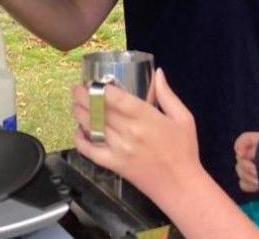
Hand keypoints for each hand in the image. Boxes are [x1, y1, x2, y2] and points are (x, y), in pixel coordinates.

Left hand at [71, 69, 203, 198]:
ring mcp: (118, 149)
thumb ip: (167, 95)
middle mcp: (128, 132)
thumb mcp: (183, 118)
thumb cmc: (184, 150)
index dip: (99, 89)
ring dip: (80, 114)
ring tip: (75, 104)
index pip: (116, 99)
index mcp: (145, 117)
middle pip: (100, 110)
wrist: (180, 186)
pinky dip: (80, 141)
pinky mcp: (114, 164)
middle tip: (76, 89)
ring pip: (92, 127)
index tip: (90, 81)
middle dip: (84, 98)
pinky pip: (91, 151)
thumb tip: (158, 73)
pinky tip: (77, 131)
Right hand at [234, 132, 258, 192]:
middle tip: (258, 173)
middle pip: (239, 159)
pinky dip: (250, 185)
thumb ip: (254, 145)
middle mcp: (255, 155)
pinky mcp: (254, 182)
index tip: (243, 154)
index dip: (240, 146)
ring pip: (239, 172)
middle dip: (247, 167)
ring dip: (249, 177)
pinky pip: (243, 184)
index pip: (244, 140)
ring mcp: (253, 169)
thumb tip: (238, 151)